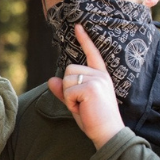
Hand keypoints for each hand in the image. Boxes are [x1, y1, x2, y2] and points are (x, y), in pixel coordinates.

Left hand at [47, 23, 123, 148]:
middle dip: (68, 88)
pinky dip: (70, 103)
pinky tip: (82, 109)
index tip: (78, 26)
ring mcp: (97, 79)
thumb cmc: (94, 120)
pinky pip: (67, 91)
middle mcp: (100, 75)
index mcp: (100, 76)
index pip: (92, 54)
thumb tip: (51, 79)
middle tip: (81, 103)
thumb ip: (64, 91)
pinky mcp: (92, 87)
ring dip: (68, 96)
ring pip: (66, 79)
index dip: (84, 40)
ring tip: (83, 106)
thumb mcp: (76, 103)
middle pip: (69, 69)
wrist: (108, 133)